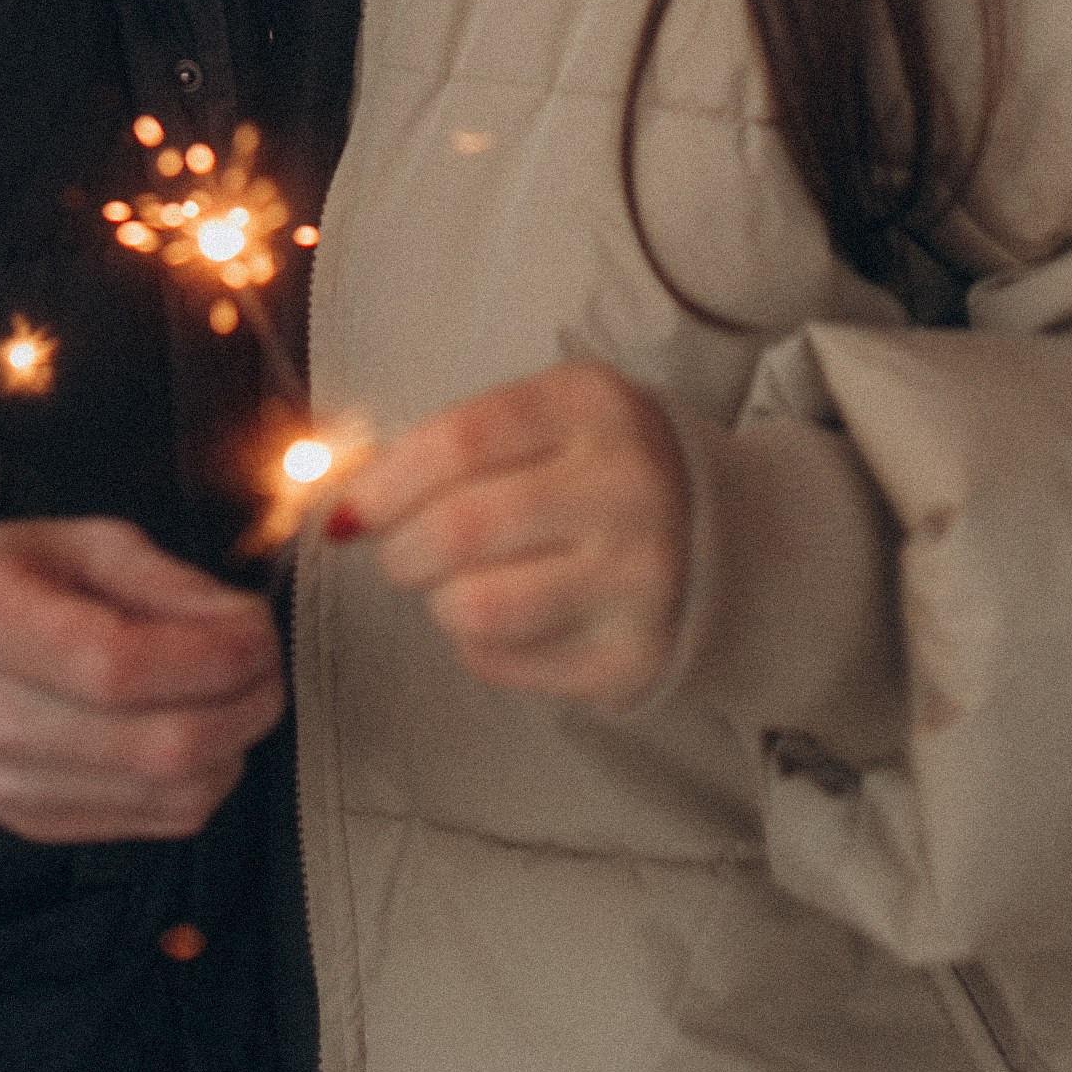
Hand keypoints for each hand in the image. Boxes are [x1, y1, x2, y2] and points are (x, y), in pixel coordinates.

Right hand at [0, 517, 284, 842]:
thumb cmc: (8, 586)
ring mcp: (4, 787)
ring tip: (245, 694)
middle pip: (155, 744)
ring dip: (237, 745)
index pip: (116, 663)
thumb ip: (165, 580)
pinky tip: (209, 734)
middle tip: (270, 662)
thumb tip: (246, 626)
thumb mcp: (79, 543)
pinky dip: (207, 781)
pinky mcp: (35, 827)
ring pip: (168, 795)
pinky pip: (156, 823)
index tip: (260, 629)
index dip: (212, 653)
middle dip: (245, 703)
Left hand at [332, 363, 689, 707]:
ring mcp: (638, 580)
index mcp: (594, 408)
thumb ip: (453, 444)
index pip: (461, 440)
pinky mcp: (632, 657)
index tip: (351, 508)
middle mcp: (626, 490)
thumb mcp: (548, 419)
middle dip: (400, 549)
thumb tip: (345, 499)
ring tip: (452, 584)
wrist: (727, 538)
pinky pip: (506, 663)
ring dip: (437, 601)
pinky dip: (476, 645)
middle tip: (398, 551)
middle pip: (462, 529)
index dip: (386, 481)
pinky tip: (502, 617)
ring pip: (478, 608)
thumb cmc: (599, 468)